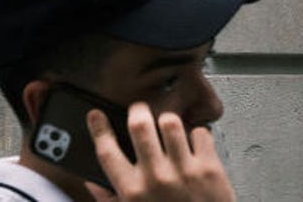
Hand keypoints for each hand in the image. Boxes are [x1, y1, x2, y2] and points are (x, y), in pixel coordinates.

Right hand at [84, 102, 235, 201]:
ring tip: (168, 127)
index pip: (107, 152)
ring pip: (171, 122)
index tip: (96, 116)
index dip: (98, 129)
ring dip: (168, 121)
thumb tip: (92, 181)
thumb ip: (109, 200)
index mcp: (132, 192)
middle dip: (137, 111)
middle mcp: (156, 178)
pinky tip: (193, 143)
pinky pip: (200, 133)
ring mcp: (184, 171)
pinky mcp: (209, 167)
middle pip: (139, 125)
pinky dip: (197, 135)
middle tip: (139, 110)